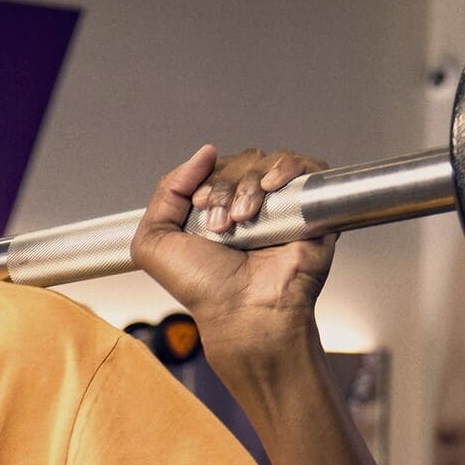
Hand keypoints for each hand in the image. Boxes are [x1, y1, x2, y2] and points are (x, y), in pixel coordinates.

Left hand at [134, 146, 334, 367]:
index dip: (205, 179)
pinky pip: (306, 167)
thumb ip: (164, 193)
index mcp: (215, 210)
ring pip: (268, 163)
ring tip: (243, 220)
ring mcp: (281, 205)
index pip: (213, 167)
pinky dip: (287, 168)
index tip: (199, 206)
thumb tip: (203, 154)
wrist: (243, 311)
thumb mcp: (154, 242)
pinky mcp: (310, 207)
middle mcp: (248, 205)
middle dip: (225, 187)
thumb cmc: (204, 287)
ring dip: (248, 185)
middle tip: (220, 224)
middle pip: (240, 162)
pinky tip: (271, 189)